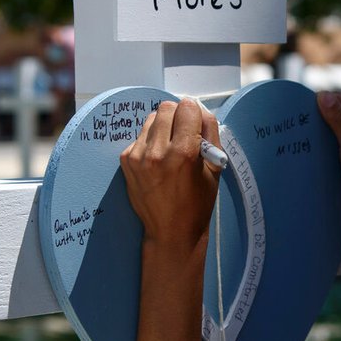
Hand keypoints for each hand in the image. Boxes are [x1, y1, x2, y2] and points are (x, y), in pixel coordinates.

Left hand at [120, 98, 220, 250]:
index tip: (196, 123)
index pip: (186, 108)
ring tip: (170, 147)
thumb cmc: (198, 203)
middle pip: (166, 108)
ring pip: (152, 119)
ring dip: (163, 126)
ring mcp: (138, 156)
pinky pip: (140, 136)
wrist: (171, 232)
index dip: (194, 112)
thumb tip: (200, 110)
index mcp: (184, 153)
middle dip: (178, 116)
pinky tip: (158, 159)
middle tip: (184, 133)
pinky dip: (151, 141)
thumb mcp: (215, 169)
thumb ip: (210, 133)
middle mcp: (158, 152)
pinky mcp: (126, 160)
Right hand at [316, 90, 340, 205]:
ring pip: (339, 123)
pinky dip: (328, 136)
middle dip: (325, 113)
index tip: (306, 102)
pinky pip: (339, 135)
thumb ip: (337, 119)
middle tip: (303, 115)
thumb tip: (323, 96)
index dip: (327, 100)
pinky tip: (315, 139)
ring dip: (326, 126)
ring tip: (306, 126)